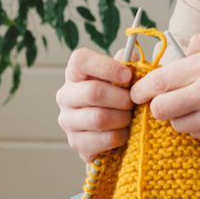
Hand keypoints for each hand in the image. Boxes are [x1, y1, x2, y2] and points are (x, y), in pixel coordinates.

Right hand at [55, 48, 134, 162]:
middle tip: (134, 102)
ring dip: (122, 118)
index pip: (81, 60)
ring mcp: (68, 121)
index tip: (128, 76)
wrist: (108, 129)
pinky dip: (120, 136)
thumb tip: (130, 55)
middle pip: (93, 92)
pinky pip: (104, 139)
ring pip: (99, 118)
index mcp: (74, 73)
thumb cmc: (115, 96)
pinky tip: (124, 132)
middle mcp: (65, 95)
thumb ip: (126, 64)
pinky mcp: (76, 143)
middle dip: (122, 98)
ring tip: (130, 117)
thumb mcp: (121, 77)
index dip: (107, 66)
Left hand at [130, 30, 199, 143]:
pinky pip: (197, 136)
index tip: (138, 91)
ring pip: (177, 126)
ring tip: (193, 107)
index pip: (157, 82)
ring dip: (179, 118)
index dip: (141, 89)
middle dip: (157, 106)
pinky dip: (197, 128)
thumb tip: (184, 50)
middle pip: (160, 109)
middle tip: (165, 100)